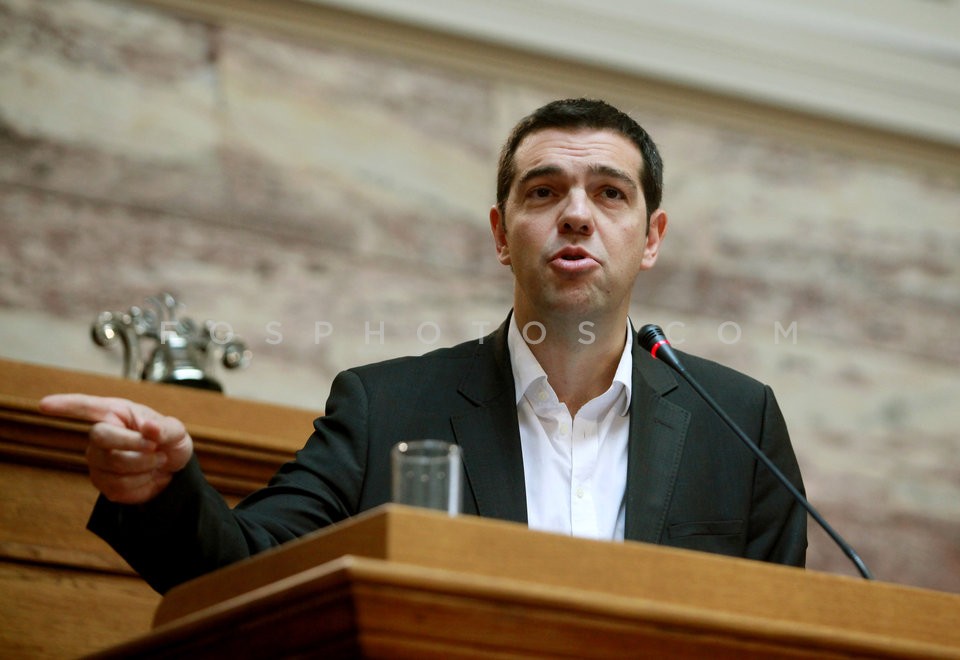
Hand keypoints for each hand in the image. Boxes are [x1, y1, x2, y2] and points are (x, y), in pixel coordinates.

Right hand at [39, 394, 193, 503]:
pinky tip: (147, 475)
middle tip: (156, 449)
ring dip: (145, 466)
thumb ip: (165, 428)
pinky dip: (142, 482)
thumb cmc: (169, 441)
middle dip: (134, 445)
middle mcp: (100, 434)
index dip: (65, 405)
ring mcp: (97, 460)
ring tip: (157, 461)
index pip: (85, 406)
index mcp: (116, 413)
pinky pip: (118, 486)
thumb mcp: (176, 430)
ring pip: (114, 465)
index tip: (44, 405)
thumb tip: (149, 428)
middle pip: (100, 437)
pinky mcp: (102, 483)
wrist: (172, 470)